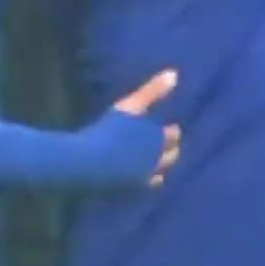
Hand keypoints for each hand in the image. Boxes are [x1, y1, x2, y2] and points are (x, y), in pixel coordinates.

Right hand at [111, 69, 180, 186]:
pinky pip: (141, 188)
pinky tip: (137, 182)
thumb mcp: (131, 106)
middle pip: (170, 157)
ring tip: (156, 168)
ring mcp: (142, 179)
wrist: (90, 164)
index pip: (172, 136)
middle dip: (170, 152)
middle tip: (169, 148)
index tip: (172, 129)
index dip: (172, 133)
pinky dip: (144, 183)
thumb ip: (153, 91)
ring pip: (158, 176)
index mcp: (157, 141)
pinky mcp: (128, 192)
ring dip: (159, 170)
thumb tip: (174, 73)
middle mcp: (155, 162)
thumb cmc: (110, 132)